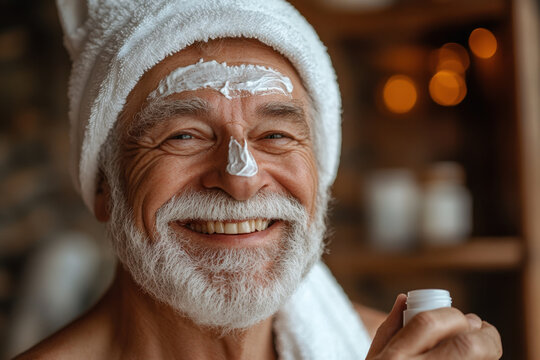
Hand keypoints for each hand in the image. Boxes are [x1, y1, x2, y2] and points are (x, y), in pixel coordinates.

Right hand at [366, 294, 502, 359]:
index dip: (454, 316)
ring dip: (487, 356)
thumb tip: (406, 299)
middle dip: (484, 336)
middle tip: (484, 331)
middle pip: (465, 347)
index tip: (464, 318)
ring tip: (484, 349)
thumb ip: (390, 329)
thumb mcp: (374, 358)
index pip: (429, 323)